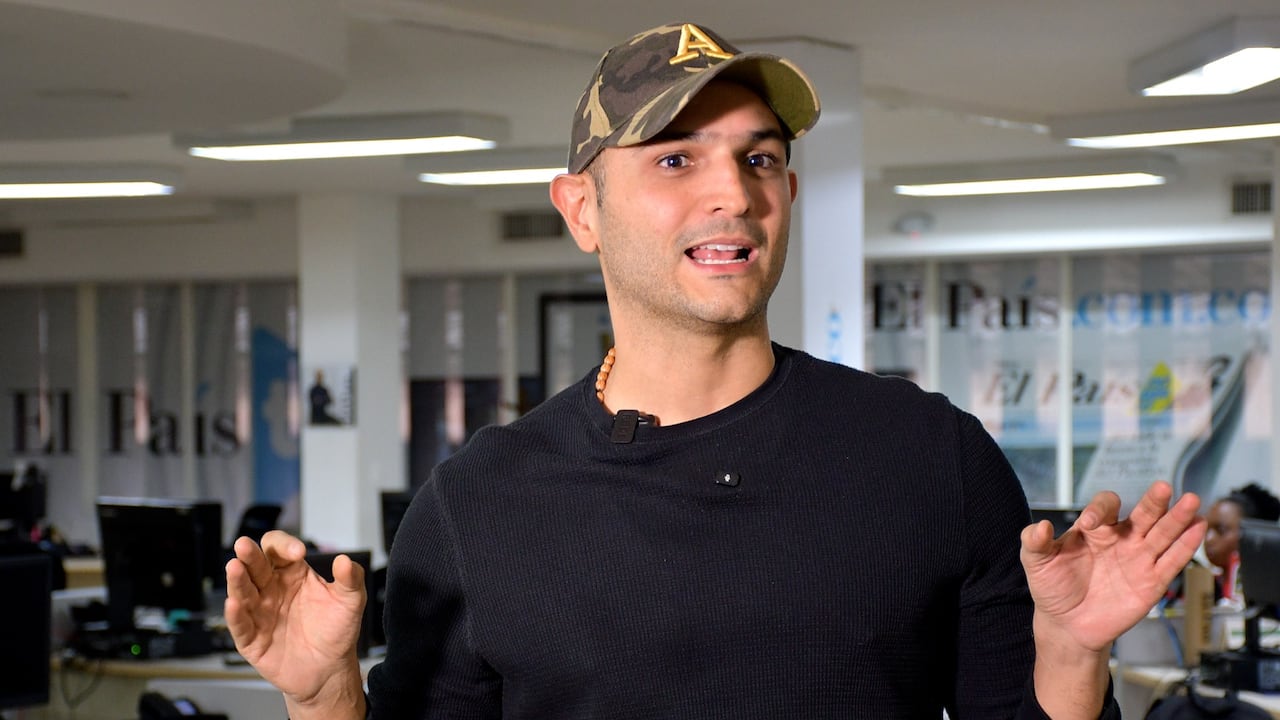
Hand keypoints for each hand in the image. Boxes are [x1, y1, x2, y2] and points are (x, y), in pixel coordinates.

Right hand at [224, 531, 366, 708]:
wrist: (329, 670)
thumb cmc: (336, 631)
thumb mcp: (350, 602)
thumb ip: (351, 579)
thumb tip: (345, 560)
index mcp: (293, 574)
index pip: (279, 551)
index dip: (285, 546)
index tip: (299, 552)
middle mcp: (272, 590)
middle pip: (256, 567)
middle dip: (250, 556)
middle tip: (245, 546)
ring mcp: (260, 613)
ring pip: (243, 592)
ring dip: (237, 580)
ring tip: (235, 567)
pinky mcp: (251, 639)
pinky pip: (240, 625)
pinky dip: (235, 615)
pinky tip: (234, 604)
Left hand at [1020, 481, 1206, 651]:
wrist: (1067, 624)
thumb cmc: (1053, 587)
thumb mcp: (1036, 563)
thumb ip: (1034, 542)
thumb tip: (1040, 526)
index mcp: (1095, 529)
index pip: (1105, 507)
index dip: (1099, 509)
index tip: (1089, 523)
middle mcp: (1121, 539)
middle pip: (1142, 514)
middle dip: (1153, 501)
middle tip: (1164, 488)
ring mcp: (1138, 559)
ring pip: (1162, 534)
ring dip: (1178, 518)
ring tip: (1191, 501)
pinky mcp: (1152, 582)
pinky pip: (1172, 561)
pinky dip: (1187, 545)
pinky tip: (1199, 527)